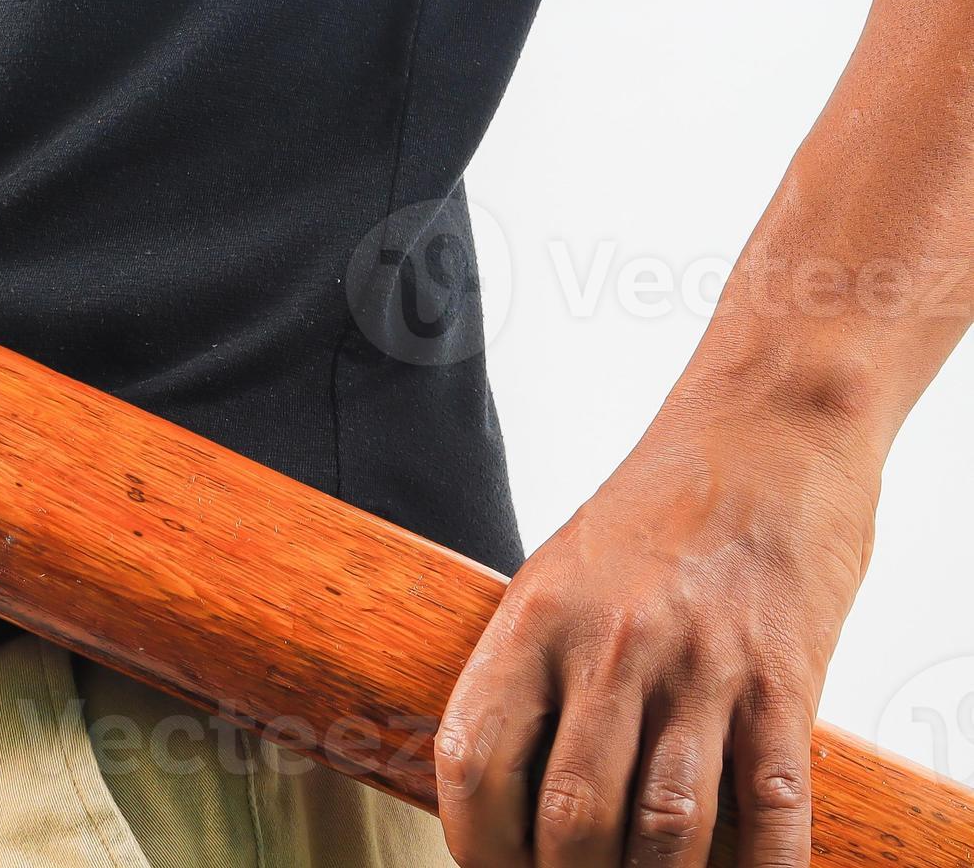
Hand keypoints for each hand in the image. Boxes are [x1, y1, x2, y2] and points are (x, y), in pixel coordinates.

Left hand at [436, 394, 879, 867]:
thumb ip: (537, 667)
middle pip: (571, 813)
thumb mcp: (561, 573)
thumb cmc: (656, 511)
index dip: (473, 836)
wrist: (766, 434)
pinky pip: (772, 807)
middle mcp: (612, 645)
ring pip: (666, 827)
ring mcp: (701, 666)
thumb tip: (511, 776)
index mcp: (536, 616)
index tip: (486, 867)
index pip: (476, 754)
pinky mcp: (785, 682)